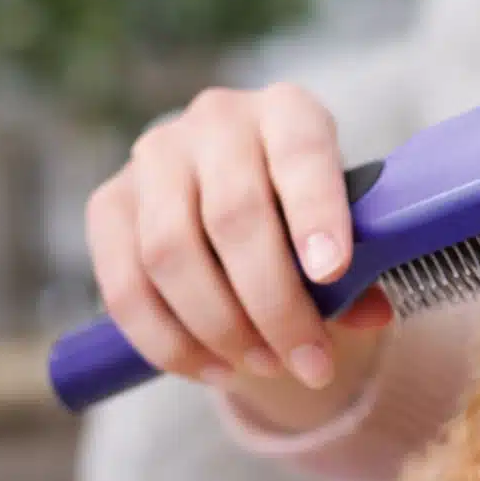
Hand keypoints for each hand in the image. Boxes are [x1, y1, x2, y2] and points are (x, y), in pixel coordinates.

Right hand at [86, 84, 392, 420]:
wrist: (249, 210)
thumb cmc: (312, 221)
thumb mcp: (349, 233)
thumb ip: (362, 270)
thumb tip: (370, 314)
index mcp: (289, 112)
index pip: (301, 153)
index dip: (315, 212)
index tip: (331, 272)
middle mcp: (216, 121)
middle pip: (233, 217)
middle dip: (274, 305)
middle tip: (309, 365)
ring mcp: (153, 158)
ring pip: (171, 254)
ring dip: (221, 327)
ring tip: (266, 367)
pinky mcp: (109, 204)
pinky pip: (124, 285)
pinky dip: (168, 341)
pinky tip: (212, 369)